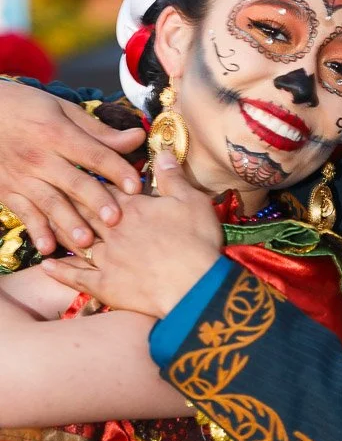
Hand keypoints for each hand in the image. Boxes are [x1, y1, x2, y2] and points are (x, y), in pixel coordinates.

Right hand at [0, 82, 145, 252]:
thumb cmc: (24, 107)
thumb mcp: (61, 109)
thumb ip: (99, 131)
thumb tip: (138, 138)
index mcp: (58, 133)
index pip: (93, 154)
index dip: (116, 169)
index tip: (135, 185)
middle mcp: (41, 158)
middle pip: (74, 182)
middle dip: (95, 201)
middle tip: (115, 219)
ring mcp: (23, 177)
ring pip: (50, 203)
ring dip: (68, 222)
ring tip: (86, 241)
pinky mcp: (8, 191)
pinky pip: (24, 213)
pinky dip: (35, 230)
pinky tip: (48, 248)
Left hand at [42, 152, 223, 318]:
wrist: (194, 287)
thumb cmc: (197, 242)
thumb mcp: (192, 202)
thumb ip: (173, 177)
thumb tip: (162, 152)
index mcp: (132, 208)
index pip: (105, 188)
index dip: (93, 179)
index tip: (80, 171)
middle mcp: (112, 230)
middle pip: (83, 211)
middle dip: (67, 200)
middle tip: (51, 191)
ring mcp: (106, 259)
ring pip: (74, 241)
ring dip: (58, 232)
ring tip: (44, 223)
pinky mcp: (105, 285)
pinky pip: (76, 277)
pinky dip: (60, 271)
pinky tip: (46, 265)